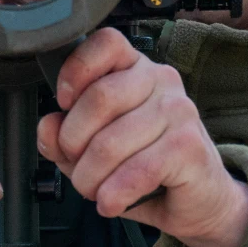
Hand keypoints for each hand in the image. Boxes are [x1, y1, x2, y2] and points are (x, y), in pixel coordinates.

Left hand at [36, 28, 247, 246]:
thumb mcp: (93, 151)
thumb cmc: (146, 168)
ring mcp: (179, 110)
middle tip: (77, 169)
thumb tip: (49, 127)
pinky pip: (136, 170)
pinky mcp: (189, 145)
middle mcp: (161, 80)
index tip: (63, 103)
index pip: (106, 43)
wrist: (198, 200)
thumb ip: (64, 136)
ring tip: (95, 192)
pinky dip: (115, 194)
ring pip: (110, 143)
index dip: (76, 71)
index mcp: (136, 69)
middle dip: (73, 144)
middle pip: (98, 98)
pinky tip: (112, 203)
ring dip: (90, 180)